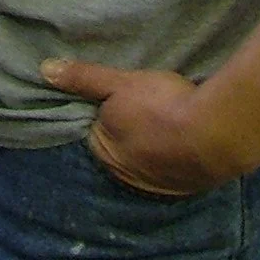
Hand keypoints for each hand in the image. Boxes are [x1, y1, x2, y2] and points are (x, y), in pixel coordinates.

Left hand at [40, 58, 255, 197]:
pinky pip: (172, 171)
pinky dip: (174, 157)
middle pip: (120, 149)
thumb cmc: (161, 105)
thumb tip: (44, 71)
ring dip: (152, 148)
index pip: (94, 131)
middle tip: (143, 109)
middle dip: (127, 133)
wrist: (215, 134)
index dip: (103, 113)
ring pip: (147, 162)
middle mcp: (126, 176)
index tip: (117, 100)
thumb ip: (84, 78)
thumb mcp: (120, 83)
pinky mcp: (185, 188)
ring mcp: (157, 186)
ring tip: (163, 125)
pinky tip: (183, 142)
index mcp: (105, 152)